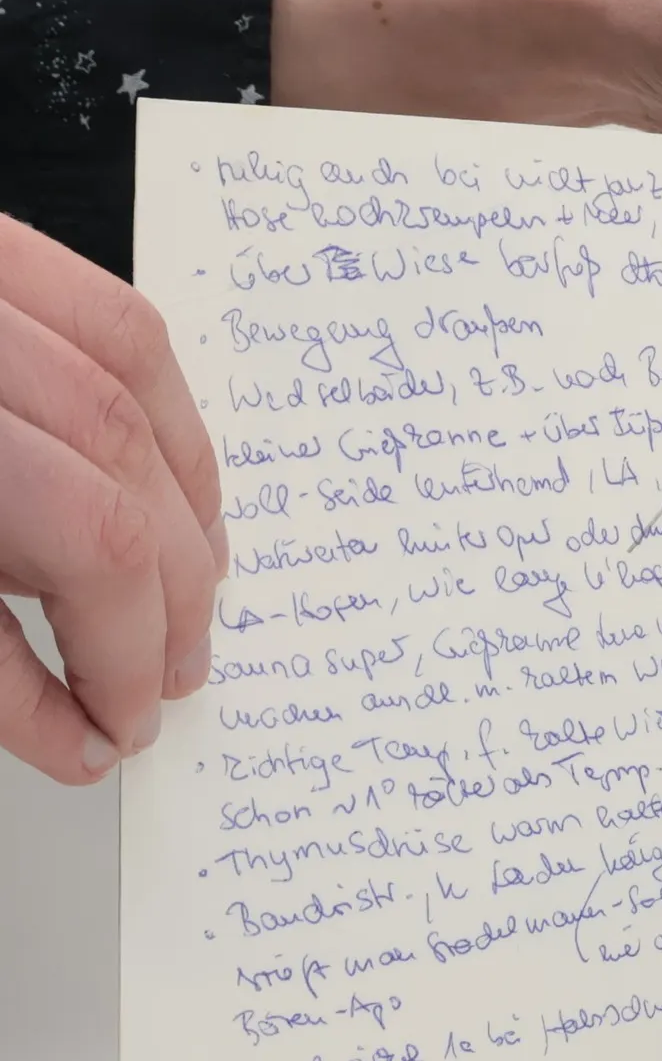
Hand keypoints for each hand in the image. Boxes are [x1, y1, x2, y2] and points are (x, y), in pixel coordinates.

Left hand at [0, 218, 224, 784]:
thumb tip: (76, 737)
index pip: (85, 541)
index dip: (123, 654)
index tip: (119, 723)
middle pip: (122, 475)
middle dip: (167, 601)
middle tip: (161, 676)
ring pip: (137, 397)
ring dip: (186, 518)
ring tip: (185, 595)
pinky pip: (122, 324)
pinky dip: (169, 422)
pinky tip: (171, 491)